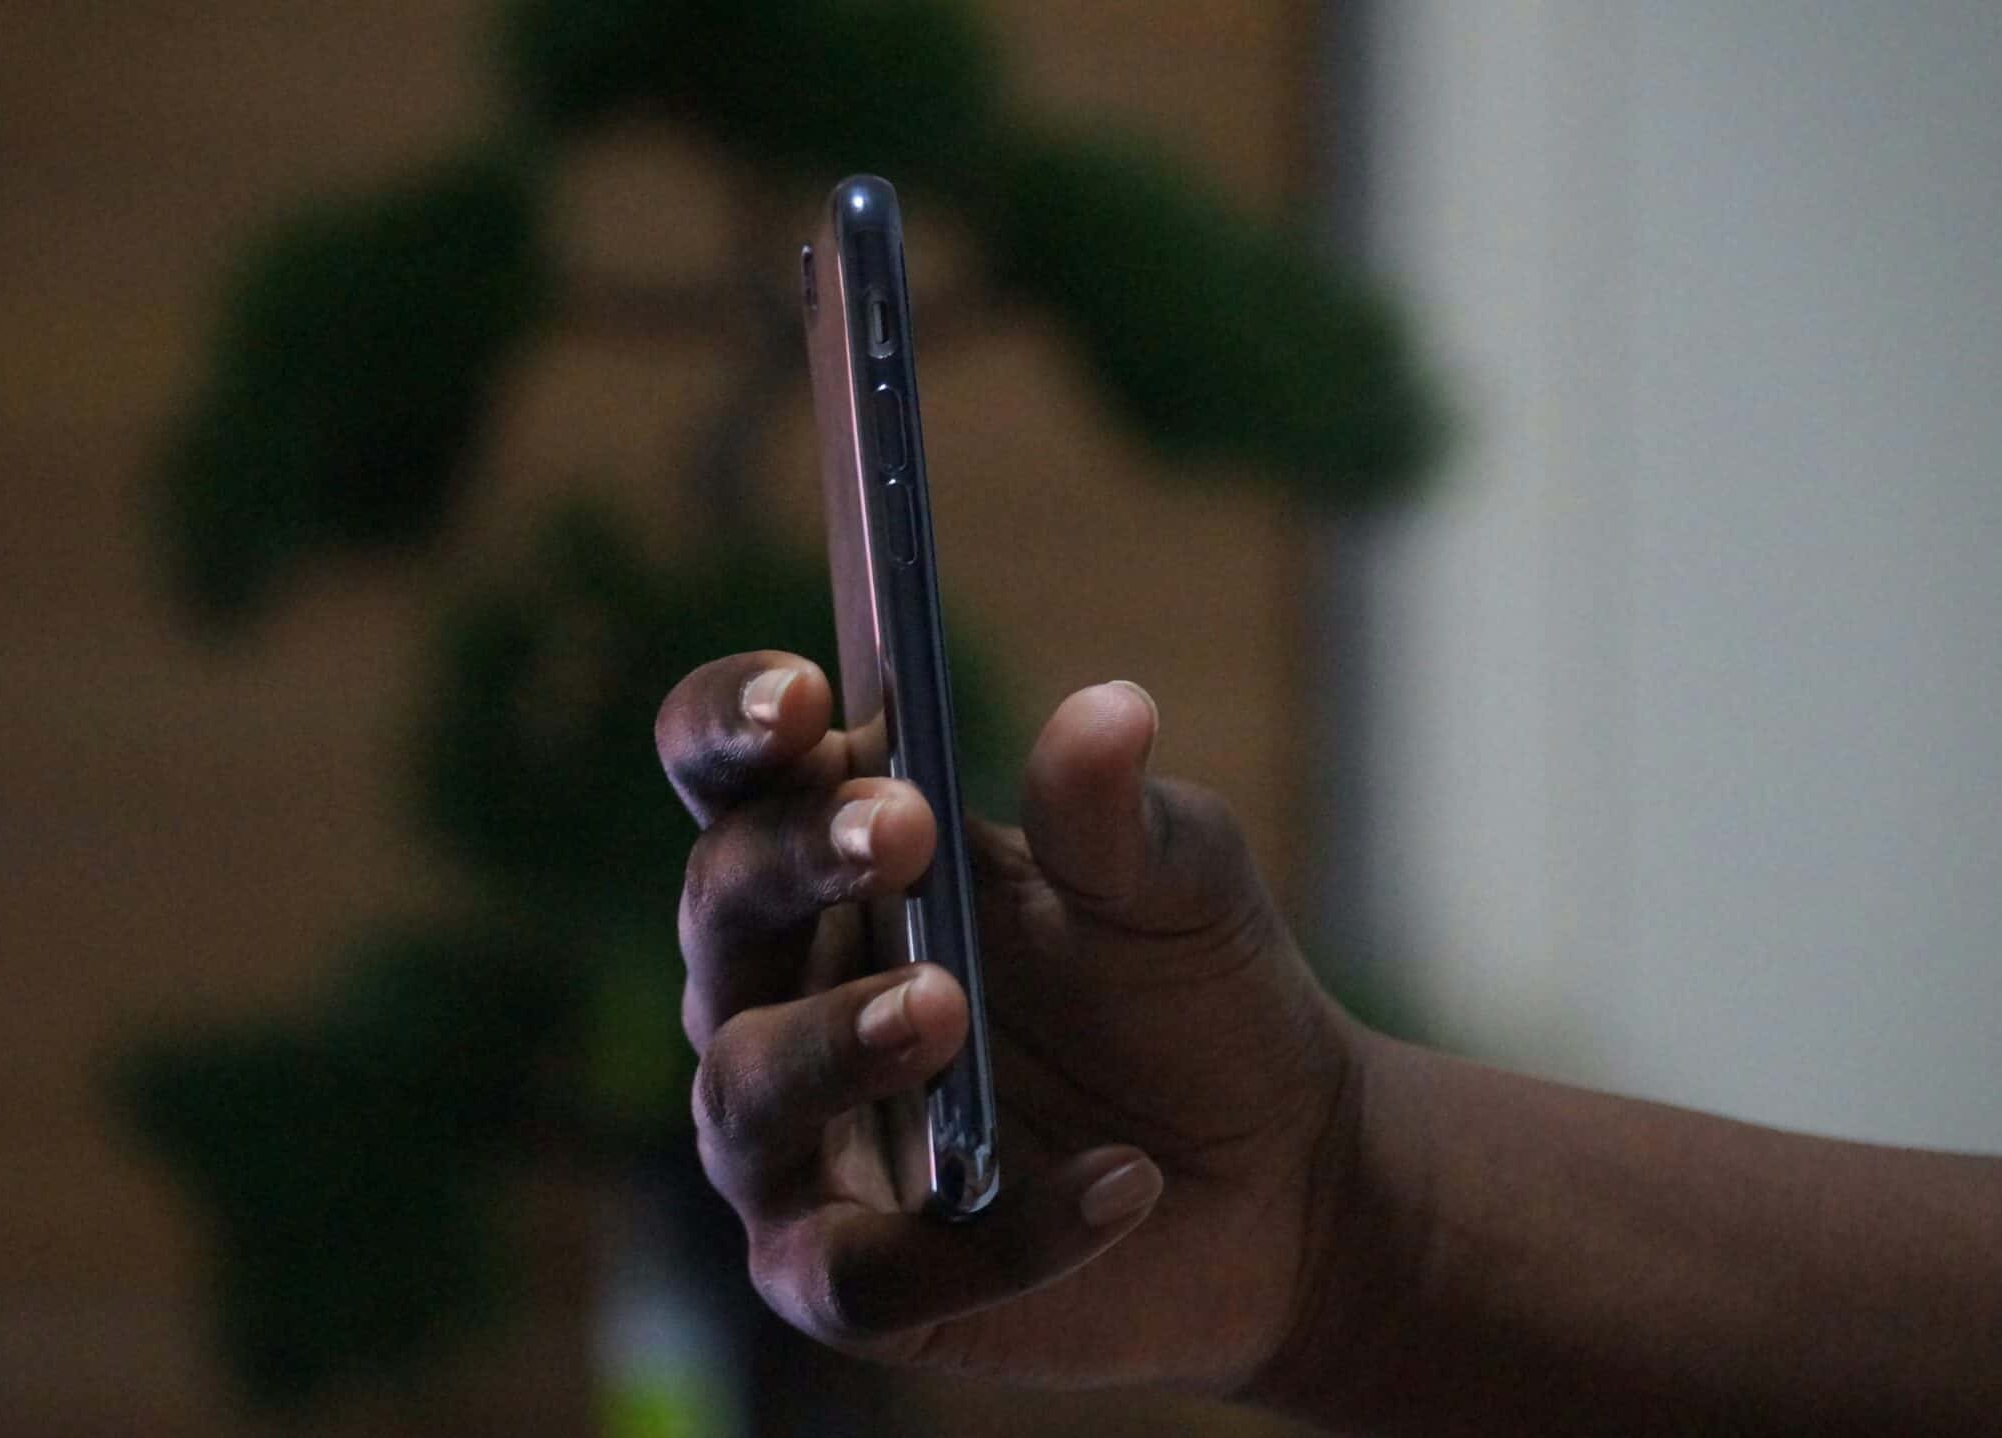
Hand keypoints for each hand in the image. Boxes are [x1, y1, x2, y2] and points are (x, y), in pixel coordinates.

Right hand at [657, 652, 1375, 1392]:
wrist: (1282, 1174)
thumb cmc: (1186, 995)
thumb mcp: (1177, 884)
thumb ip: (1119, 813)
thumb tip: (1109, 711)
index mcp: (832, 859)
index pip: (726, 772)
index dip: (733, 725)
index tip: (805, 698)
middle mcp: (779, 991)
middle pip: (719, 908)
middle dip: (795, 859)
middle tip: (906, 831)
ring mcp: (795, 1141)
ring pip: (748, 1088)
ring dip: (838, 1039)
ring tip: (945, 1007)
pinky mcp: (848, 1281)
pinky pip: (869, 1271)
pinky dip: (994, 1237)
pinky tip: (1124, 1185)